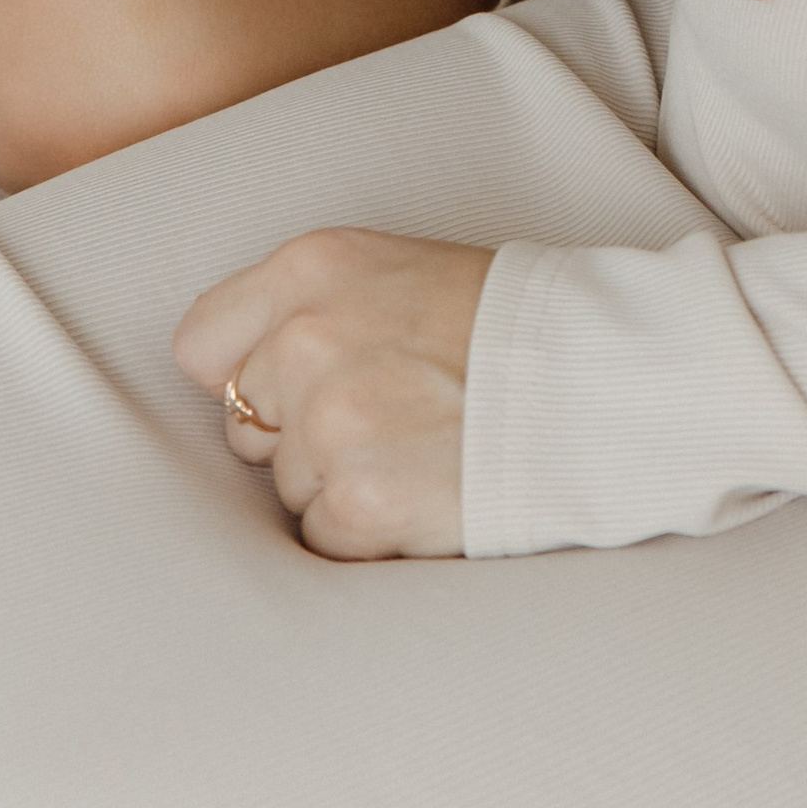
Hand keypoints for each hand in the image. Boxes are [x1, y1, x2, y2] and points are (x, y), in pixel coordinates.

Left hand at [176, 228, 491, 560]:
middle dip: (304, 439)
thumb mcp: (403, 272)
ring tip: (426, 450)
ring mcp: (331, 422)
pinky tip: (429, 491)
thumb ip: (316, 312)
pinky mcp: (359, 499)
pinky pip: (326, 539)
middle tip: (393, 419)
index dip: (248, 378)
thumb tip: (243, 387)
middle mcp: (308, 339)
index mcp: (315, 267)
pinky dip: (371, 533)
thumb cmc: (511, 324)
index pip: (203, 344)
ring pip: (290, 489)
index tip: (294, 390)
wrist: (603, 374)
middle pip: (248, 429)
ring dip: (345, 486)